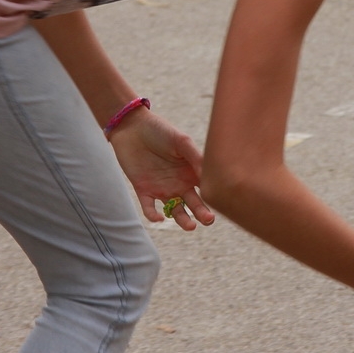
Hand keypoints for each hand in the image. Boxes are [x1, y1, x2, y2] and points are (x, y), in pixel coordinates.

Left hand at [108, 108, 215, 230]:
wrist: (132, 126)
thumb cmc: (160, 130)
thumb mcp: (181, 141)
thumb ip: (195, 157)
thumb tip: (208, 177)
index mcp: (191, 172)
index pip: (207, 189)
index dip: (214, 197)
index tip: (221, 200)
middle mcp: (179, 184)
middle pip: (194, 204)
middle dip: (203, 214)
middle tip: (208, 220)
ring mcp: (162, 189)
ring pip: (175, 211)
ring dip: (183, 220)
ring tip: (191, 226)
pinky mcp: (144, 190)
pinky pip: (150, 208)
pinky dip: (153, 215)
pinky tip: (159, 217)